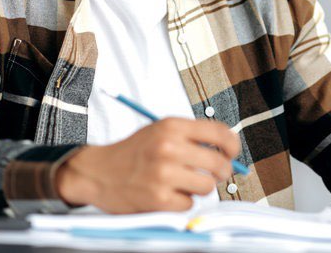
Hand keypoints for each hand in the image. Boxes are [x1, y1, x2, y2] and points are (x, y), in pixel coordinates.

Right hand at [55, 118, 240, 212]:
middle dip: (223, 171)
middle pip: (218, 163)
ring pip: (207, 186)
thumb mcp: (160, 131)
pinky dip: (183, 202)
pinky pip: (190, 203)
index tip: (233, 153)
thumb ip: (191, 136)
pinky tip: (169, 194)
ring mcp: (164, 174)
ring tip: (186, 183)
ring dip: (201, 188)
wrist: (97, 172)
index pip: (219, 133)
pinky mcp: (158, 199)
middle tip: (218, 174)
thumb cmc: (133, 152)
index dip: (233, 145)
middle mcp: (169, 148)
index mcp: (172, 127)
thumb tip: (227, 150)